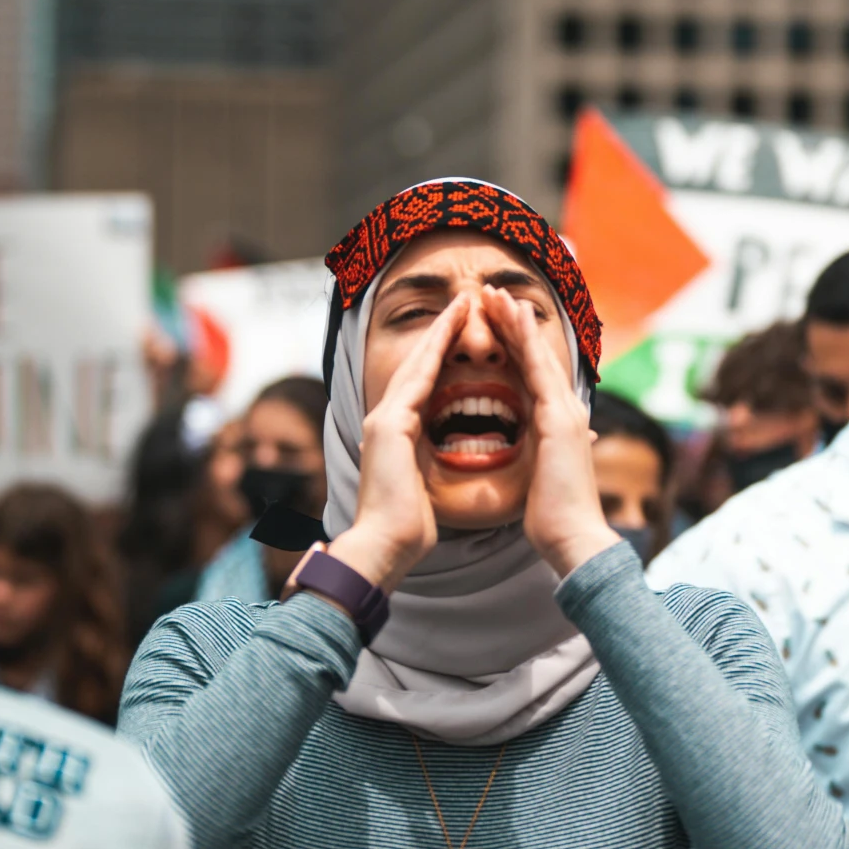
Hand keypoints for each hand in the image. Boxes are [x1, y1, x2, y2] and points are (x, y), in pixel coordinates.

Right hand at [328, 294, 471, 592]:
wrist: (385, 546)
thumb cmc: (407, 527)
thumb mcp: (423, 485)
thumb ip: (426, 463)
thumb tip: (434, 462)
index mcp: (395, 435)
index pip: (423, 385)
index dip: (441, 356)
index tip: (462, 333)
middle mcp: (385, 420)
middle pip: (418, 365)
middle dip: (440, 332)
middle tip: (463, 301)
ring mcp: (384, 419)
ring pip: (418, 363)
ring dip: (440, 330)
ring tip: (462, 302)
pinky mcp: (389, 424)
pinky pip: (419, 377)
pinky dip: (436, 350)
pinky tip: (452, 328)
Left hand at [482, 288, 618, 580]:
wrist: (573, 538)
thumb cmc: (552, 518)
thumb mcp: (536, 478)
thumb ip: (533, 456)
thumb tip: (529, 453)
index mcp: (556, 425)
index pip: (530, 375)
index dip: (512, 345)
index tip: (493, 322)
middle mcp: (564, 410)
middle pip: (534, 356)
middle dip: (512, 324)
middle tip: (491, 293)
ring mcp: (564, 410)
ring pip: (536, 353)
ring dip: (515, 319)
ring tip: (495, 292)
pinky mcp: (557, 416)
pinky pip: (537, 367)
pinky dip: (524, 337)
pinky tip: (512, 314)